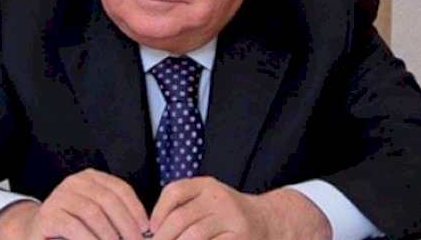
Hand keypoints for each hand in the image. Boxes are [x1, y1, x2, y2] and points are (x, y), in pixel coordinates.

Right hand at [0, 168, 149, 239]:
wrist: (36, 233)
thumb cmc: (71, 227)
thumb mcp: (96, 216)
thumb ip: (115, 215)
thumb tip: (143, 229)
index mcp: (91, 178)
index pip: (120, 188)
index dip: (136, 208)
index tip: (147, 228)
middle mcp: (75, 182)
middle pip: (109, 200)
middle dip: (126, 224)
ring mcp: (59, 196)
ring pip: (93, 212)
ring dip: (110, 234)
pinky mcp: (48, 214)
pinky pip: (74, 226)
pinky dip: (89, 239)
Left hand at [149, 176, 331, 239]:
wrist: (270, 221)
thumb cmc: (229, 215)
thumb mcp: (208, 201)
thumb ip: (184, 207)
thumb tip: (153, 230)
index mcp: (207, 185)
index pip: (175, 191)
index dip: (158, 211)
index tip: (150, 230)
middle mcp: (219, 198)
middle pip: (181, 218)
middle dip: (163, 237)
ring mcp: (232, 218)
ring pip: (193, 236)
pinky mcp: (240, 237)